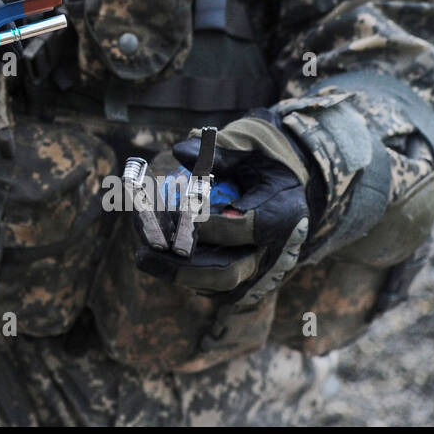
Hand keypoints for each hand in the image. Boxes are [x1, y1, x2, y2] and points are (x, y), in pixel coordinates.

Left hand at [133, 111, 319, 308]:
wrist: (289, 185)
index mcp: (283, 215)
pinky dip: (188, 276)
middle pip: (228, 273)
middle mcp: (277, 251)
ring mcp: (264, 271)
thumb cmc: (264, 161)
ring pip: (219, 287)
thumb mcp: (247, 146)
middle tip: (144, 255)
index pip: (243, 229)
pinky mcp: (250, 280)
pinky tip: (160, 259)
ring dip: (179, 274)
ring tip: (145, 258)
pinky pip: (217, 287)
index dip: (204, 226)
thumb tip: (180, 151)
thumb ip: (218, 151)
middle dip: (182, 267)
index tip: (170, 215)